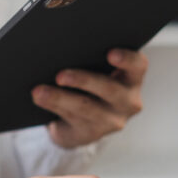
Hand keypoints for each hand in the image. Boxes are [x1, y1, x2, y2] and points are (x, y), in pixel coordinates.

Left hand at [31, 48, 148, 148]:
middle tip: (60, 75)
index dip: (127, 59)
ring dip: (60, 98)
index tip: (110, 53)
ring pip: (85, 107)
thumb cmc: (88, 85)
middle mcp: (128, 101)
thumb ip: (90, 58)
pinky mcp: (91, 133)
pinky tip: (39, 98)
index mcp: (132, 78)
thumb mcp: (95, 71)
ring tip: (39, 91)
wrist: (79, 120)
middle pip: (109, 89)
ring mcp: (111, 120)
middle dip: (84, 81)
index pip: (138, 66)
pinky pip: (72, 118)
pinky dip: (54, 106)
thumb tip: (62, 44)